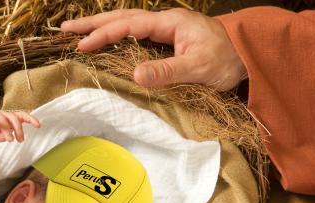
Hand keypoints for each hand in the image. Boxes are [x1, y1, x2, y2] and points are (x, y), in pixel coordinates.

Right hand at [0, 110, 39, 142]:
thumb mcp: (0, 137)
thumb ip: (7, 136)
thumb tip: (14, 136)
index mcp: (8, 118)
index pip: (21, 116)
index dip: (30, 119)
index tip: (38, 126)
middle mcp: (2, 114)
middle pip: (14, 118)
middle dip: (19, 129)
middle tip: (20, 140)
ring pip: (4, 117)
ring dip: (8, 129)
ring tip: (9, 139)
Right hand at [61, 8, 246, 90]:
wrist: (249, 57)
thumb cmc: (227, 61)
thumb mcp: (198, 68)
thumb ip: (167, 71)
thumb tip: (135, 75)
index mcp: (170, 23)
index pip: (129, 25)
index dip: (104, 35)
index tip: (82, 45)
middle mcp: (165, 21)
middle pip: (122, 17)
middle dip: (93, 23)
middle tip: (65, 29)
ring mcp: (166, 29)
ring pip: (127, 23)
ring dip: (101, 27)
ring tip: (78, 32)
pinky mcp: (167, 39)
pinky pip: (135, 33)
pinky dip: (115, 34)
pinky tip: (106, 40)